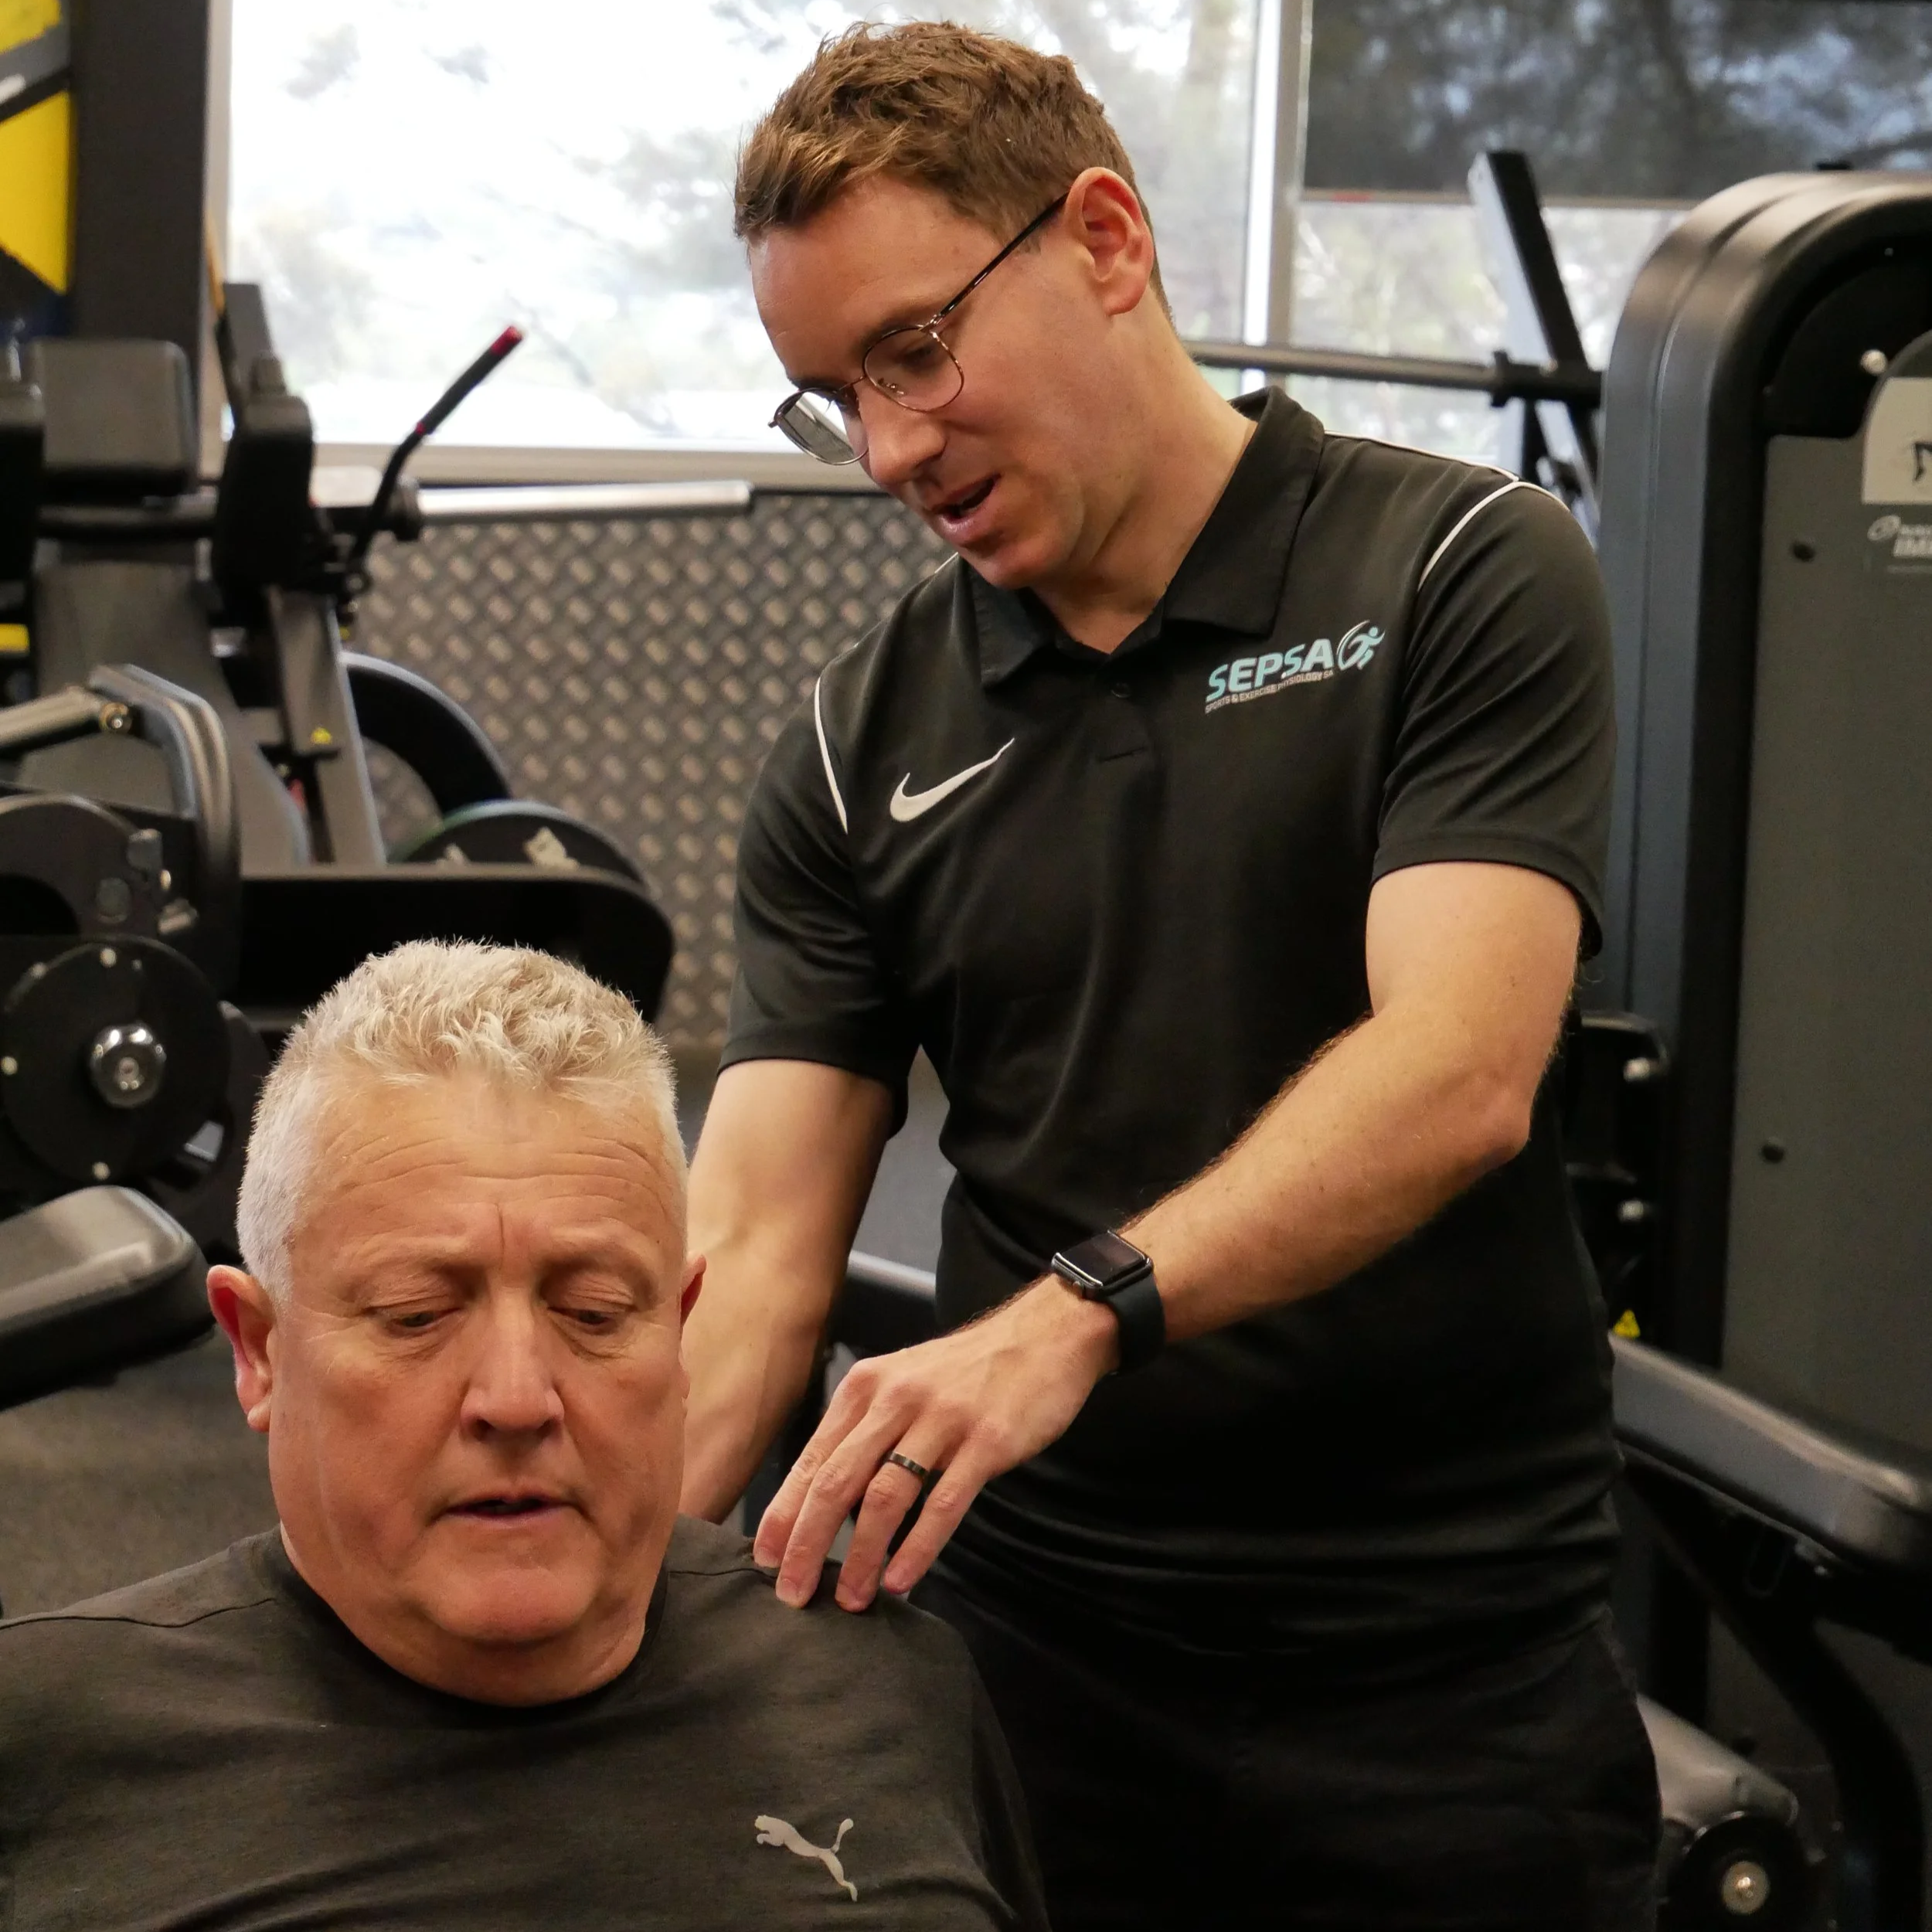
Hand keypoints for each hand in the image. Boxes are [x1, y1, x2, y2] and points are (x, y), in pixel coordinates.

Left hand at [753, 1278, 1118, 1610]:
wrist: (1045, 1334)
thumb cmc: (968, 1369)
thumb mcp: (904, 1382)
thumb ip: (867, 1430)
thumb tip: (826, 1498)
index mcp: (867, 1387)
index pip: (813, 1460)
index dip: (785, 1514)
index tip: (765, 1558)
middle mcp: (896, 1400)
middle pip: (837, 1482)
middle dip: (808, 1544)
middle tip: (793, 1591)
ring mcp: (942, 1420)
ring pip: (885, 1497)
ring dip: (861, 1555)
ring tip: (850, 1599)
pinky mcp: (986, 1442)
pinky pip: (943, 1503)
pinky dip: (917, 1548)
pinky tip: (901, 1579)